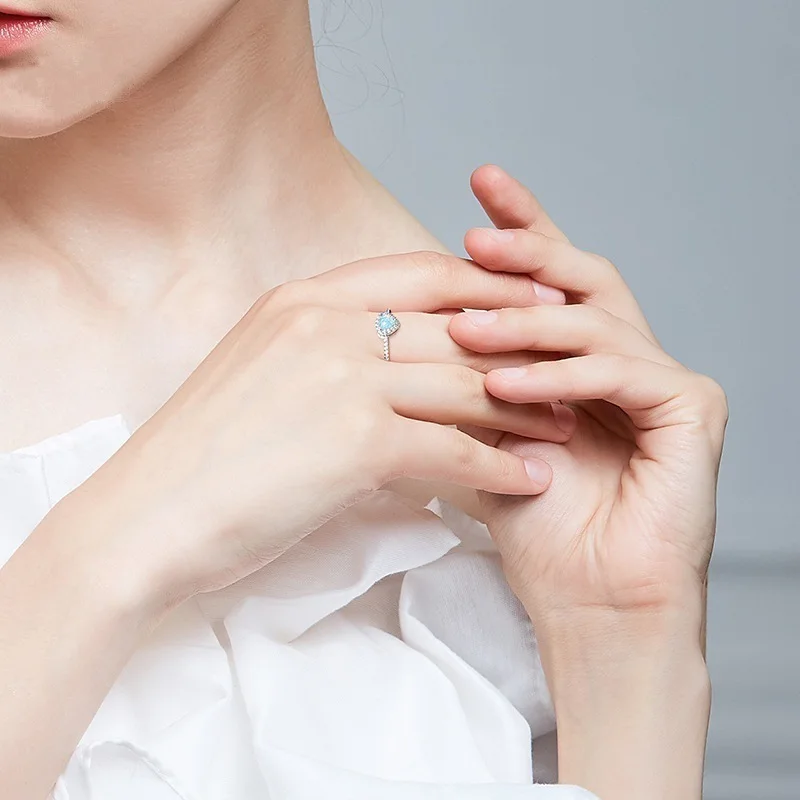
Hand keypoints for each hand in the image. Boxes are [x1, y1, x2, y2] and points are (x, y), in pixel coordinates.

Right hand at [66, 250, 574, 607]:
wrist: (144, 517)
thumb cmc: (201, 456)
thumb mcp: (261, 370)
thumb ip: (328, 350)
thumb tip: (394, 364)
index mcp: (303, 298)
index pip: (422, 272)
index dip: (489, 284)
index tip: (535, 305)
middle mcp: (325, 323)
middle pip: (456, 324)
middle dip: (524, 346)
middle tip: (573, 368)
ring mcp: (339, 377)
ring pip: (464, 383)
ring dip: (523, 408)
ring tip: (564, 428)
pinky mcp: (353, 442)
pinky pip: (453, 449)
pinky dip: (498, 467)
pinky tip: (528, 480)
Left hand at [449, 166, 727, 620]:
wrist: (587, 599)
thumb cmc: (537, 526)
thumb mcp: (485, 436)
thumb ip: (467, 379)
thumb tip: (412, 326)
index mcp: (581, 360)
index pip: (551, 281)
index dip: (520, 230)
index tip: (475, 189)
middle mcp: (627, 359)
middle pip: (580, 280)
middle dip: (528, 250)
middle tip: (474, 234)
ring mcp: (664, 380)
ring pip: (595, 321)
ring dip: (526, 323)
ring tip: (467, 328)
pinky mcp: (692, 409)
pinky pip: (620, 372)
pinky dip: (561, 375)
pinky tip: (509, 384)